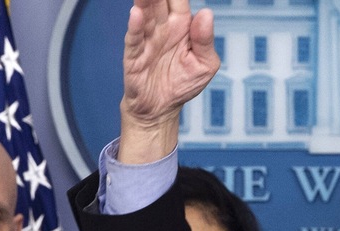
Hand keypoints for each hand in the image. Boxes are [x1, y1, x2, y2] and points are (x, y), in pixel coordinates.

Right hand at [118, 0, 218, 163]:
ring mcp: (147, 41)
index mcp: (182, 26)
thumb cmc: (183, 85)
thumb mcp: (205, 65)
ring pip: (145, 15)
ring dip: (144, 2)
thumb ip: (206, 40)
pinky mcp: (134, 57)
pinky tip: (136, 15)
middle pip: (159, 3)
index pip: (178, 1)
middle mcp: (163, 29)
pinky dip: (135, 27)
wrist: (160, 110)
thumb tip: (206, 14)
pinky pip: (134, 39)